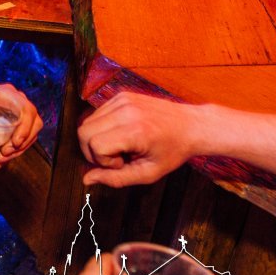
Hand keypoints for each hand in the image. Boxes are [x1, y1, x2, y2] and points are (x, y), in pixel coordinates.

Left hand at [0, 83, 42, 166]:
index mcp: (8, 93)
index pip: (26, 108)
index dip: (25, 127)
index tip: (14, 143)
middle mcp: (19, 103)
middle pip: (33, 123)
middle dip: (22, 142)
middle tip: (4, 154)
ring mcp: (22, 117)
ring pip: (31, 134)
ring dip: (20, 149)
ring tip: (1, 159)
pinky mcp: (21, 129)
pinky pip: (26, 141)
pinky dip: (16, 153)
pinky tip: (1, 161)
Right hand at [78, 92, 202, 187]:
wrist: (192, 125)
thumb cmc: (172, 151)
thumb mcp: (148, 173)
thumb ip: (115, 179)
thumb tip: (86, 179)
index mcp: (135, 131)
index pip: (94, 145)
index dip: (103, 161)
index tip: (122, 163)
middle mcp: (126, 111)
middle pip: (83, 131)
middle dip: (93, 151)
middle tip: (116, 157)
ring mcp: (122, 99)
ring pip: (86, 122)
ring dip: (97, 139)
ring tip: (120, 145)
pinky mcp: (121, 95)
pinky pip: (96, 114)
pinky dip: (102, 128)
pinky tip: (122, 134)